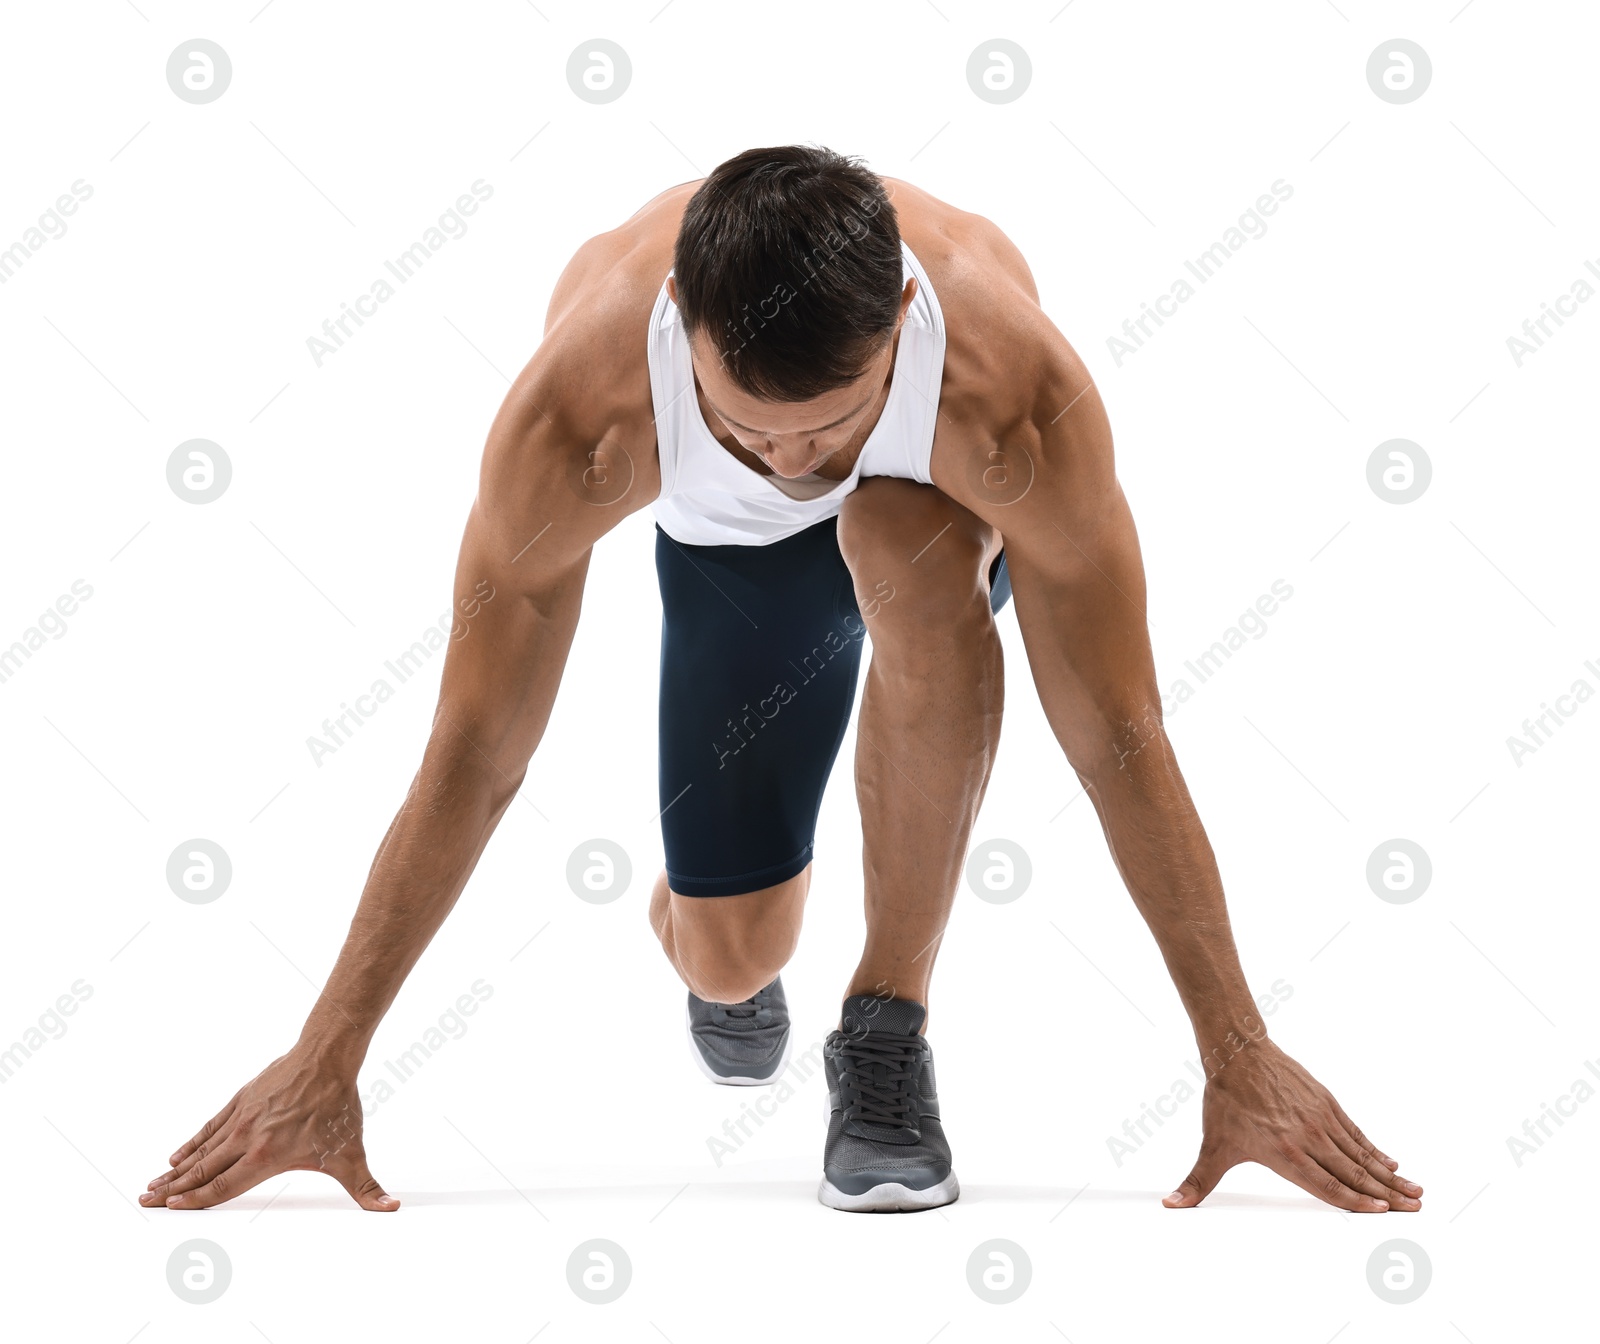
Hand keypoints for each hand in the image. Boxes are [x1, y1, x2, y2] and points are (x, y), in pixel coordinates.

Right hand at [139, 1049, 396, 1211]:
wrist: (327, 1057)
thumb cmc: (338, 1106)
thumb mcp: (352, 1153)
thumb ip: (368, 1188)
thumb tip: (391, 1209)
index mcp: (267, 1156)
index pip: (224, 1186)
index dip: (197, 1201)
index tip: (171, 1210)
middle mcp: (247, 1138)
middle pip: (203, 1170)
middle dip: (173, 1190)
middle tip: (145, 1201)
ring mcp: (241, 1117)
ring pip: (202, 1149)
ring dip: (176, 1169)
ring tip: (152, 1183)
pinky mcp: (241, 1100)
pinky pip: (210, 1126)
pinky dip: (192, 1141)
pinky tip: (177, 1154)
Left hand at [1163, 1038, 1420, 1212]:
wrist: (1238, 1052)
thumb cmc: (1225, 1101)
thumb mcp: (1212, 1146)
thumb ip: (1197, 1181)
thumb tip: (1170, 1205)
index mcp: (1285, 1154)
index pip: (1327, 1186)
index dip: (1356, 1203)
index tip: (1384, 1215)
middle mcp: (1309, 1138)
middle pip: (1354, 1174)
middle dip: (1386, 1195)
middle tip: (1416, 1209)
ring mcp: (1322, 1119)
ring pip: (1361, 1154)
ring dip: (1389, 1175)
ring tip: (1416, 1191)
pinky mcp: (1327, 1103)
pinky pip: (1356, 1132)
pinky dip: (1375, 1149)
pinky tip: (1391, 1162)